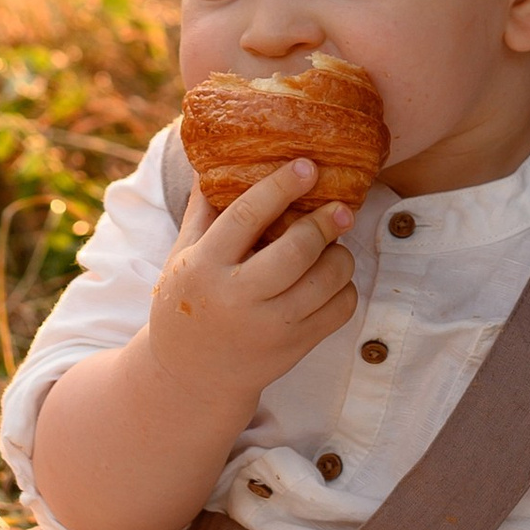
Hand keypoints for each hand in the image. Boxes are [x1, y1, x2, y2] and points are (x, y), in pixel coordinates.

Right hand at [145, 158, 356, 404]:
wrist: (190, 376)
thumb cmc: (189, 300)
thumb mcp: (183, 254)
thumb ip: (204, 207)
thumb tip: (218, 153)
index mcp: (204, 266)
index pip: (246, 215)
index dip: (281, 186)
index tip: (308, 165)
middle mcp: (236, 297)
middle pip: (296, 250)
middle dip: (325, 223)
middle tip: (341, 208)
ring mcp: (268, 327)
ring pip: (326, 281)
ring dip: (340, 255)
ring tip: (334, 246)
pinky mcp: (293, 348)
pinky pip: (339, 311)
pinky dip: (345, 289)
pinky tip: (332, 279)